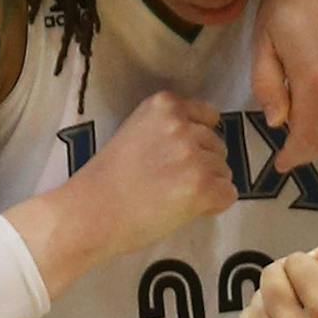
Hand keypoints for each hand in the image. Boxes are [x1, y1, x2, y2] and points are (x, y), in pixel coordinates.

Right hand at [63, 92, 236, 257]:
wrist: (89, 212)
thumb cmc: (106, 178)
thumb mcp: (135, 131)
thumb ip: (167, 129)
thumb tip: (202, 144)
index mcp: (164, 105)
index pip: (208, 116)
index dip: (198, 140)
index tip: (178, 157)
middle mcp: (182, 125)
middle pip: (218, 145)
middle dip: (203, 164)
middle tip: (171, 184)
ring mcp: (194, 155)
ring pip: (224, 171)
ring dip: (207, 186)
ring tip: (173, 198)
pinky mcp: (202, 186)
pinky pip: (228, 194)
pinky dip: (213, 206)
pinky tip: (186, 210)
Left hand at [254, 0, 317, 172]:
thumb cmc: (286, 0)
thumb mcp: (262, 43)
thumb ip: (268, 87)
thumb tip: (279, 123)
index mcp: (315, 80)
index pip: (308, 137)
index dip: (294, 156)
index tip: (281, 163)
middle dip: (310, 147)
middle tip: (293, 148)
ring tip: (312, 131)